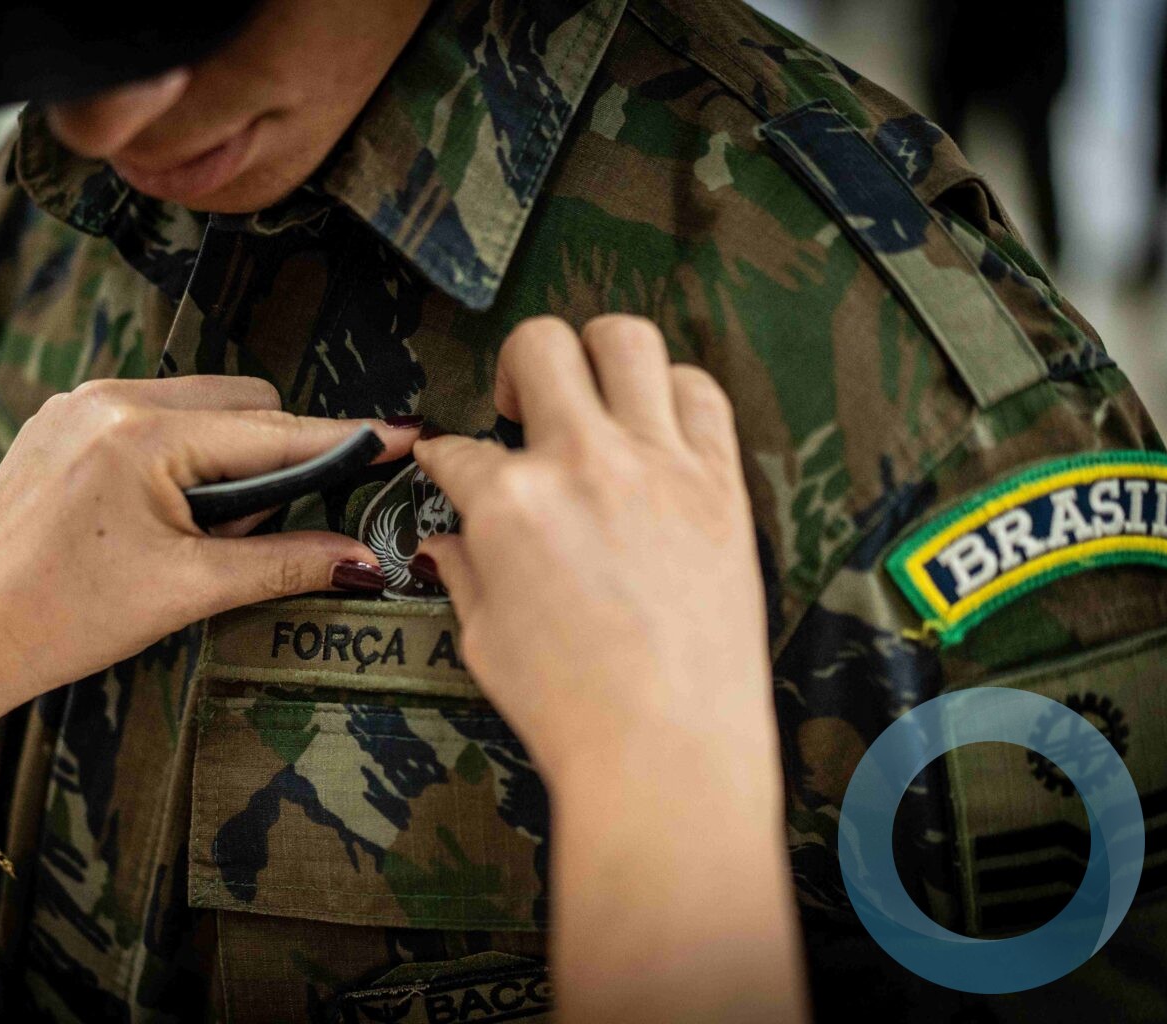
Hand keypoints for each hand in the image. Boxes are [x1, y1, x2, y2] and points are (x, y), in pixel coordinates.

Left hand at [0, 375, 418, 712]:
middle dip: (273, 458)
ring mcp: (81, 400)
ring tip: (197, 529)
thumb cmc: (68, 618)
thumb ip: (284, 563)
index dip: (345, 440)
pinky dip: (181, 450)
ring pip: (201, 403)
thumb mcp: (188, 591)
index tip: (406, 434)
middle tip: (255, 530)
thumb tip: (365, 559)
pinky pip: (154, 411)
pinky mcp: (63, 415)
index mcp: (143, 435)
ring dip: (227, 454)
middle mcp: (112, 396)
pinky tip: (160, 510)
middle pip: (244, 403)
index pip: (274, 433)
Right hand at [412, 315, 803, 1021]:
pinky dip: (673, 392)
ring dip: (598, 356)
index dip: (446, 456)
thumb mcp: (484, 640)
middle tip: (522, 410)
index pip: (459, 448)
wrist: (668, 752)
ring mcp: (658, 463)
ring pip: (627, 339)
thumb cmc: (573, 710)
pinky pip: (702, 393)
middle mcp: (582, 462)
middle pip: (540, 346)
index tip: (452, 462)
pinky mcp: (720, 481)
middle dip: (517, 367)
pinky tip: (656, 427)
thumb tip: (450, 540)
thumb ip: (464, 571)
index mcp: (509, 503)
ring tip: (594, 398)